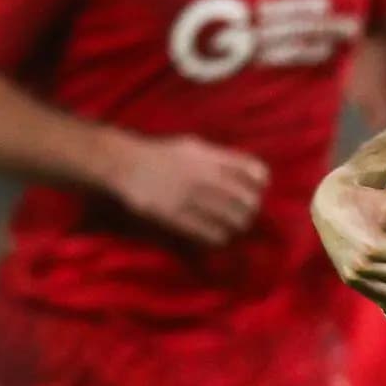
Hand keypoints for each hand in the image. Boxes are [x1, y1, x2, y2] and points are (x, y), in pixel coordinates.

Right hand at [106, 134, 270, 245]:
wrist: (125, 164)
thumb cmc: (160, 156)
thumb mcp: (193, 147)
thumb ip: (220, 160)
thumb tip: (248, 175)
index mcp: (212, 158)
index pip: (256, 173)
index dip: (259, 186)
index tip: (253, 191)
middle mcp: (206, 177)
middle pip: (249, 202)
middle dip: (249, 212)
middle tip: (242, 216)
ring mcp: (192, 197)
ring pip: (235, 221)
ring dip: (236, 227)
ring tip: (229, 228)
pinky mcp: (178, 216)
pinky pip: (212, 233)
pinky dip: (219, 237)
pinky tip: (215, 236)